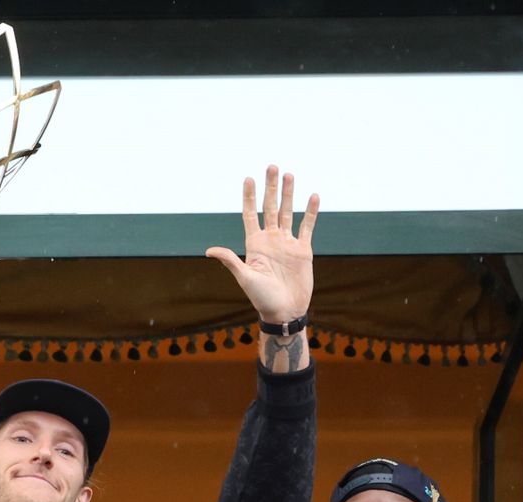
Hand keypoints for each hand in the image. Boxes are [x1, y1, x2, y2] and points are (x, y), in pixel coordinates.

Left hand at [205, 165, 319, 324]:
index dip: (249, 197)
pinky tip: (313, 197)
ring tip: (289, 174)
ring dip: (289, 194)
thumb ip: (231, 261)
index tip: (248, 178)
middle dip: (270, 187)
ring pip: (288, 212)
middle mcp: (270, 240)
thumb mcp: (245, 278)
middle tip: (272, 166)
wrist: (285, 312)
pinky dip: (311, 212)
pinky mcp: (303, 250)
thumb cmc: (261, 298)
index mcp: (254, 244)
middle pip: (269, 207)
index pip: (250, 215)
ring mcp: (287, 243)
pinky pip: (307, 227)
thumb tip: (209, 250)